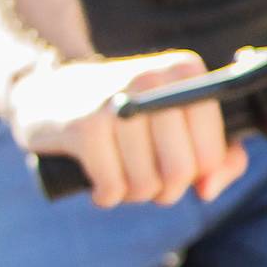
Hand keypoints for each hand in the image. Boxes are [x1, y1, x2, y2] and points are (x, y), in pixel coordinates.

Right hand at [8, 50, 248, 207]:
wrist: (46, 90)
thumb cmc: (125, 114)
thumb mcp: (176, 123)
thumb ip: (220, 157)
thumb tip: (207, 190)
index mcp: (185, 71)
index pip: (212, 153)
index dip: (193, 172)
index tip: (169, 159)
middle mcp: (153, 78)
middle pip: (181, 171)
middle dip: (163, 188)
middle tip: (143, 174)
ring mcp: (117, 101)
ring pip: (146, 184)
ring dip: (131, 193)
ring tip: (118, 172)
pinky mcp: (85, 126)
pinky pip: (113, 188)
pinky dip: (106, 195)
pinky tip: (98, 181)